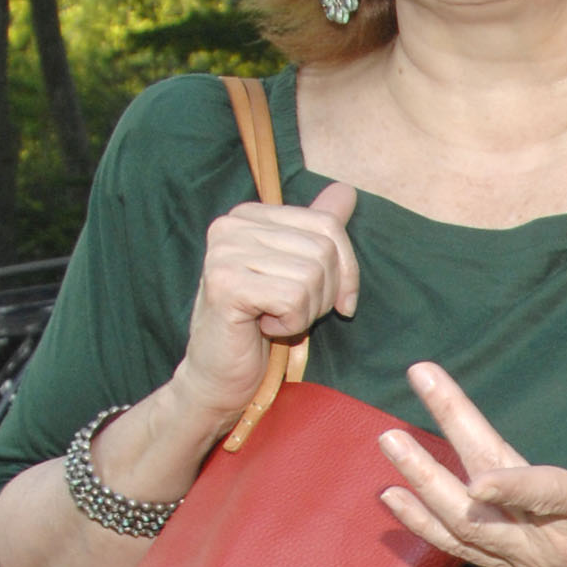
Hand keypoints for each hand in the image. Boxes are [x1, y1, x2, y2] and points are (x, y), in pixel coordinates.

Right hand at [179, 180, 359, 427]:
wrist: (220, 376)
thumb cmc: (260, 326)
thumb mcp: (296, 272)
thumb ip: (317, 229)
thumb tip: (346, 190)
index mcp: (250, 215)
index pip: (328, 224)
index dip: (345, 271)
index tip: (333, 301)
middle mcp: (231, 224)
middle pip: (323, 250)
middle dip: (322, 295)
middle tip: (291, 313)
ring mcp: (224, 251)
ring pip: (311, 276)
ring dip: (304, 312)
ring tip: (274, 320)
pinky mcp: (225, 284)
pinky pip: (293, 299)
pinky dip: (290, 324)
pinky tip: (263, 328)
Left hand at [374, 360, 566, 566]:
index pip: (549, 496)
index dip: (515, 488)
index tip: (477, 476)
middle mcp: (554, 542)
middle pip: (485, 509)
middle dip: (435, 469)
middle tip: (393, 430)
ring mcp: (530, 561)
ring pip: (465, 531)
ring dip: (421, 492)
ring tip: (387, 451)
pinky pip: (464, 551)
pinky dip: (426, 526)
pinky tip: (394, 498)